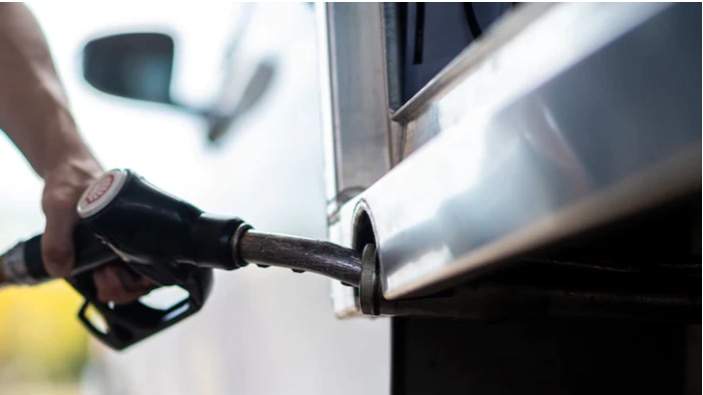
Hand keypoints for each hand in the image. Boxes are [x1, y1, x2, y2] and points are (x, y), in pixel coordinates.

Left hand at [41, 159, 154, 302]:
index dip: (142, 280)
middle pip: (149, 275)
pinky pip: (125, 270)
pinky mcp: (116, 245)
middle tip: (102, 281)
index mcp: (138, 224)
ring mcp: (129, 240)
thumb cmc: (72, 178)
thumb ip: (57, 238)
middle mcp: (139, 233)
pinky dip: (114, 280)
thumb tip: (61, 270)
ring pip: (137, 275)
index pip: (160, 263)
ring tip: (99, 280)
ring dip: (120, 286)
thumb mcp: (59, 206)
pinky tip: (97, 278)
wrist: (66, 167)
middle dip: (127, 287)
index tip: (113, 275)